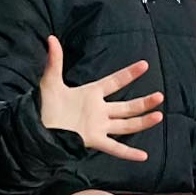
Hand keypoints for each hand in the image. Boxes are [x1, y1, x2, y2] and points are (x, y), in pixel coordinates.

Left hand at [37, 35, 164, 159]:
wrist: (35, 128)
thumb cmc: (43, 105)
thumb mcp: (50, 81)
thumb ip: (55, 61)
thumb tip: (51, 38)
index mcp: (90, 94)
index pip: (114, 82)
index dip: (129, 74)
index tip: (144, 65)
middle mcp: (98, 111)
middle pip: (126, 106)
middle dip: (143, 102)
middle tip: (160, 95)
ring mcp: (98, 127)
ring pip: (126, 125)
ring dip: (142, 121)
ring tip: (159, 115)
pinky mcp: (93, 141)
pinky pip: (114, 148)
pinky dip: (128, 153)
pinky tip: (143, 156)